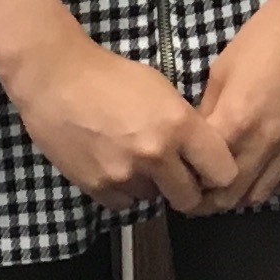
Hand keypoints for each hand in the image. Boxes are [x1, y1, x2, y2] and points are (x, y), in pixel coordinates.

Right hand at [2, 33, 239, 215]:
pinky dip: (123, 190)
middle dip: (188, 189)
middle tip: (178, 174)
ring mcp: (124, 174)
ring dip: (152, 186)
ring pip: (155, 200)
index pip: (223, 172)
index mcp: (180, 126)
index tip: (210, 169)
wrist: (56, 79)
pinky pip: (123, 203)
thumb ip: (184, 125)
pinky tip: (115, 165)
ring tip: (137, 159)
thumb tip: (199, 153)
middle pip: (191, 198)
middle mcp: (156, 155)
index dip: (219, 172)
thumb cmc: (112, 76)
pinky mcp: (96, 186)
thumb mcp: (162, 90)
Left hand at [192, 0, 279, 210]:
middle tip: (198, 193)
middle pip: (231, 195)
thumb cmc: (263, 37)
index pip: (202, 174)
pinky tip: (264, 176)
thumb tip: (198, 139)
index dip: (186, 182)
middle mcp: (265, 141)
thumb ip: (209, 111)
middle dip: (209, 200)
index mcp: (235, 122)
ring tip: (228, 187)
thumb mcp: (222, 70)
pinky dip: (274, 185)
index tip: (178, 181)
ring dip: (240, 196)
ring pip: (261, 194)